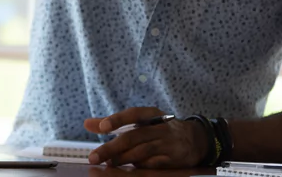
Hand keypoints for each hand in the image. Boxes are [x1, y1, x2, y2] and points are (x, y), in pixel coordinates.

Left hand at [83, 108, 207, 168]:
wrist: (196, 139)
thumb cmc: (158, 128)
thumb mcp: (140, 121)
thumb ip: (113, 122)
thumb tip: (86, 124)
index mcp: (152, 114)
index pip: (134, 114)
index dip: (118, 119)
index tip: (102, 127)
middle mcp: (161, 127)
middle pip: (133, 137)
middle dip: (111, 148)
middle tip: (94, 157)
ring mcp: (168, 144)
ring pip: (141, 152)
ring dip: (122, 159)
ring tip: (107, 163)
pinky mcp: (173, 159)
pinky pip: (153, 164)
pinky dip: (139, 166)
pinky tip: (128, 168)